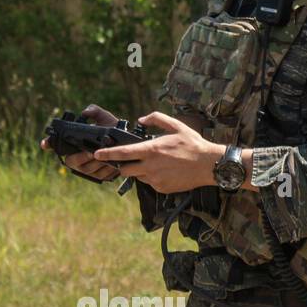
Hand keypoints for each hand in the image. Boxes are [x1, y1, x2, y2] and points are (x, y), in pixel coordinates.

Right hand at [42, 104, 120, 180]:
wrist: (129, 143)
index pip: (55, 144)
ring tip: (104, 157)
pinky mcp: (99, 176)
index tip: (45, 144)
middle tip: (91, 152)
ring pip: (86, 170)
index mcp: (74, 143)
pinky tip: (112, 164)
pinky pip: (99, 176)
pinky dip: (105, 170)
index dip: (49, 144)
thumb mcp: (104, 118)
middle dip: (80, 158)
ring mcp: (87, 168)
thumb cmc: (113, 129)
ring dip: (95, 164)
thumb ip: (95, 111)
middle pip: (71, 162)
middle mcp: (77, 157)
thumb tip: (86, 112)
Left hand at [94, 111, 224, 193]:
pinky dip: (152, 177)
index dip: (107, 154)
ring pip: (138, 176)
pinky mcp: (161, 188)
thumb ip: (156, 119)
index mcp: (151, 150)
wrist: (210, 165)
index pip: (123, 153)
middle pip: (125, 169)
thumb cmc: (193, 144)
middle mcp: (150, 166)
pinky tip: (165, 171)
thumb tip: (141, 119)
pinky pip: (150, 183)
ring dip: (141, 170)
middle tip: (132, 159)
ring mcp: (155, 179)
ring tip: (157, 163)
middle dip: (124, 165)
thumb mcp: (176, 125)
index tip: (97, 154)